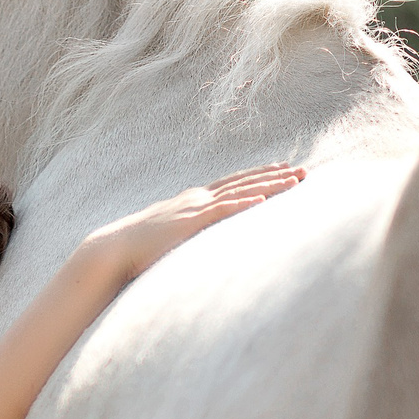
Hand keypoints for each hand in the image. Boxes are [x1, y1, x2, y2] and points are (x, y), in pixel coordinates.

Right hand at [80, 164, 305, 282]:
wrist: (113, 249)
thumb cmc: (140, 247)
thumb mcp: (171, 234)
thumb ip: (190, 232)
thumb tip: (200, 240)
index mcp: (194, 200)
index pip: (234, 183)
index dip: (261, 175)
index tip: (285, 169)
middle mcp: (197, 198)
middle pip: (244, 183)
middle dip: (275, 177)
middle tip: (304, 172)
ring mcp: (193, 209)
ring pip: (239, 193)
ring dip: (268, 187)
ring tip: (294, 182)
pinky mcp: (188, 223)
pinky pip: (220, 212)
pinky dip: (241, 205)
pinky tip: (261, 202)